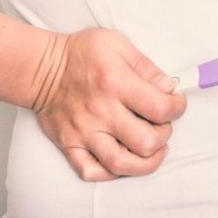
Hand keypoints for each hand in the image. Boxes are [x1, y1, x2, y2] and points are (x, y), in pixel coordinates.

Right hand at [32, 28, 186, 180]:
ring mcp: (84, 131)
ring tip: (152, 150)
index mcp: (115, 83)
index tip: (176, 104)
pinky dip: (111, 173)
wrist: (39, 68)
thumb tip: (168, 87)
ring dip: (146, 162)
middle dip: (164, 136)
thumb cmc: (79, 54)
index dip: (177, 109)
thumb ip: (145, 66)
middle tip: (162, 126)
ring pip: (122, 164)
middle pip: (146, 142)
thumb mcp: (116, 43)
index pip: (160, 108)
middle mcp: (101, 111)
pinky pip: (92, 171)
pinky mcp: (69, 144)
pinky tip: (123, 160)